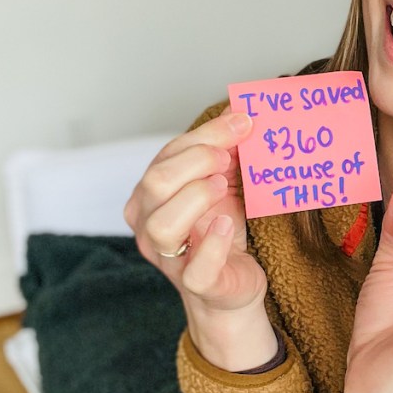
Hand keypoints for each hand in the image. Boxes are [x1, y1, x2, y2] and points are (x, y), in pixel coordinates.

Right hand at [124, 107, 276, 369]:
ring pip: (162, 224)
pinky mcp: (197, 284)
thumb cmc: (222, 230)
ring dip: (195, 196)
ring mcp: (169, 258)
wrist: (234, 284)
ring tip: (222, 185)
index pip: (167, 155)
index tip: (243, 122)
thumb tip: (241, 108)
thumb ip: (226, 148)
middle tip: (230, 156)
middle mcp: (149, 224)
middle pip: (156, 182)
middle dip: (197, 160)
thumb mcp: (223, 184)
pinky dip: (213, 241)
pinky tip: (227, 222)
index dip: (206, 135)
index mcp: (151, 195)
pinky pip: (195, 268)